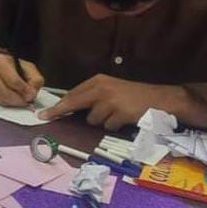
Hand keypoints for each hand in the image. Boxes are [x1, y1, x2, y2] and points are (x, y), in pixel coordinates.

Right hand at [0, 53, 44, 105]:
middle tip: (25, 101)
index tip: (31, 95)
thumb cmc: (12, 65)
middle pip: (5, 93)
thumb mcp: (28, 68)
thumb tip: (30, 95)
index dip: (24, 91)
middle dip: (18, 100)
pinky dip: (6, 103)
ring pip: (0, 99)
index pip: (14, 81)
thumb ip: (34, 80)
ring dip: (12, 103)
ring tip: (19, 99)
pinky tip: (11, 98)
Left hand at [38, 74, 206, 129]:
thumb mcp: (112, 91)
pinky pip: (107, 126)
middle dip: (59, 111)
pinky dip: (114, 126)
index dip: (58, 105)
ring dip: (102, 121)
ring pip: (92, 119)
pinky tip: (125, 119)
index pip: (72, 94)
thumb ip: (94, 96)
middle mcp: (102, 88)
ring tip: (117, 115)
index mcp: (99, 81)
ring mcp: (110, 100)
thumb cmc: (135, 97)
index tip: (44, 113)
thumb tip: (69, 108)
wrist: (162, 99)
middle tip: (45, 117)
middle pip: (74, 102)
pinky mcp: (119, 112)